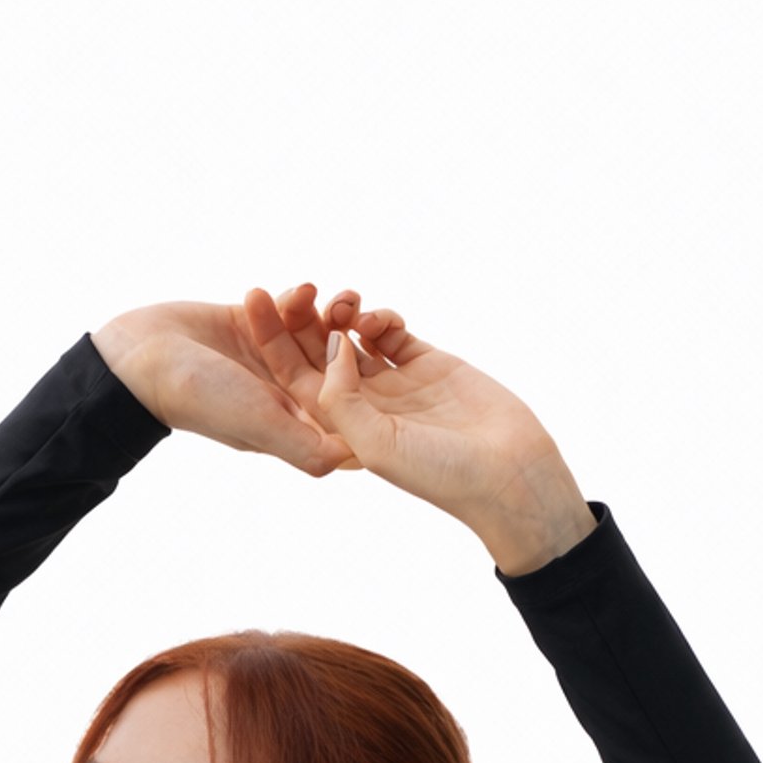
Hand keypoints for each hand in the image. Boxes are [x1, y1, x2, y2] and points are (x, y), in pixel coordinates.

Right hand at [90, 297, 360, 477]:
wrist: (142, 359)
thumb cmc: (201, 399)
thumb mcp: (261, 425)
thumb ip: (306, 447)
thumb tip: (355, 459)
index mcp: (289, 425)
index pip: (342, 413)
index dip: (367, 391)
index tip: (388, 363)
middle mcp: (280, 395)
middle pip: (330, 367)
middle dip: (348, 339)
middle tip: (360, 312)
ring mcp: (264, 360)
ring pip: (311, 335)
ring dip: (325, 313)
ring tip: (332, 294)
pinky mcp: (249, 327)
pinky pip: (286, 312)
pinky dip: (296, 300)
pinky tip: (301, 288)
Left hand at [242, 283, 596, 565]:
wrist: (508, 474)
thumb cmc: (441, 474)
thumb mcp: (376, 445)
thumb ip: (343, 400)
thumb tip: (331, 346)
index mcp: (341, 434)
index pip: (295, 383)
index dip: (272, 343)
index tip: (255, 303)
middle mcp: (363, 409)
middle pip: (318, 355)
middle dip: (302, 321)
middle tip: (290, 287)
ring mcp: (394, 385)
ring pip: (353, 338)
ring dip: (342, 314)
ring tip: (343, 302)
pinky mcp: (428, 364)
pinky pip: (392, 331)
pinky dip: (380, 317)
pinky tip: (376, 316)